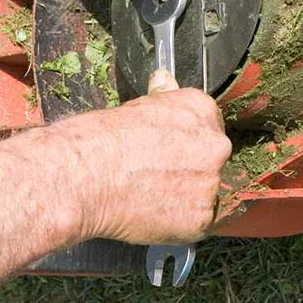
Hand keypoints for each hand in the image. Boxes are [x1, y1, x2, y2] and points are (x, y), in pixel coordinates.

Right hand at [51, 70, 230, 244]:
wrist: (86, 175)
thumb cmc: (105, 139)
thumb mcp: (140, 104)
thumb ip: (164, 96)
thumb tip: (165, 79)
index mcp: (203, 111)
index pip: (208, 127)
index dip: (187, 143)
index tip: (171, 152)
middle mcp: (216, 144)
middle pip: (212, 159)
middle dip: (190, 169)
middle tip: (158, 176)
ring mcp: (210, 182)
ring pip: (205, 193)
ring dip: (185, 197)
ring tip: (151, 196)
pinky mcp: (200, 217)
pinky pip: (196, 222)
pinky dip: (178, 222)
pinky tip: (154, 213)